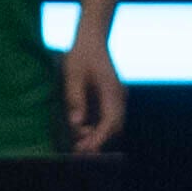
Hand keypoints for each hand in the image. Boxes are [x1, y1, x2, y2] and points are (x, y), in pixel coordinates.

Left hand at [60, 22, 127, 154]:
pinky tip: (83, 133)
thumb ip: (75, 98)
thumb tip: (77, 124)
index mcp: (112, 90)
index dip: (99, 138)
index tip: (86, 150)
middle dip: (98, 141)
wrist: (92, 38)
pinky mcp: (112, 99)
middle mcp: (119, 96)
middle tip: (79, 151)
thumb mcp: (72, 74)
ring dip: (98, 136)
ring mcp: (117, 98)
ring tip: (78, 144)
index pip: (110, 121)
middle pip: (115, 126)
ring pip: (113, 124)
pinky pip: (109, 119)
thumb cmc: (81, 54)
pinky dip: (98, 128)